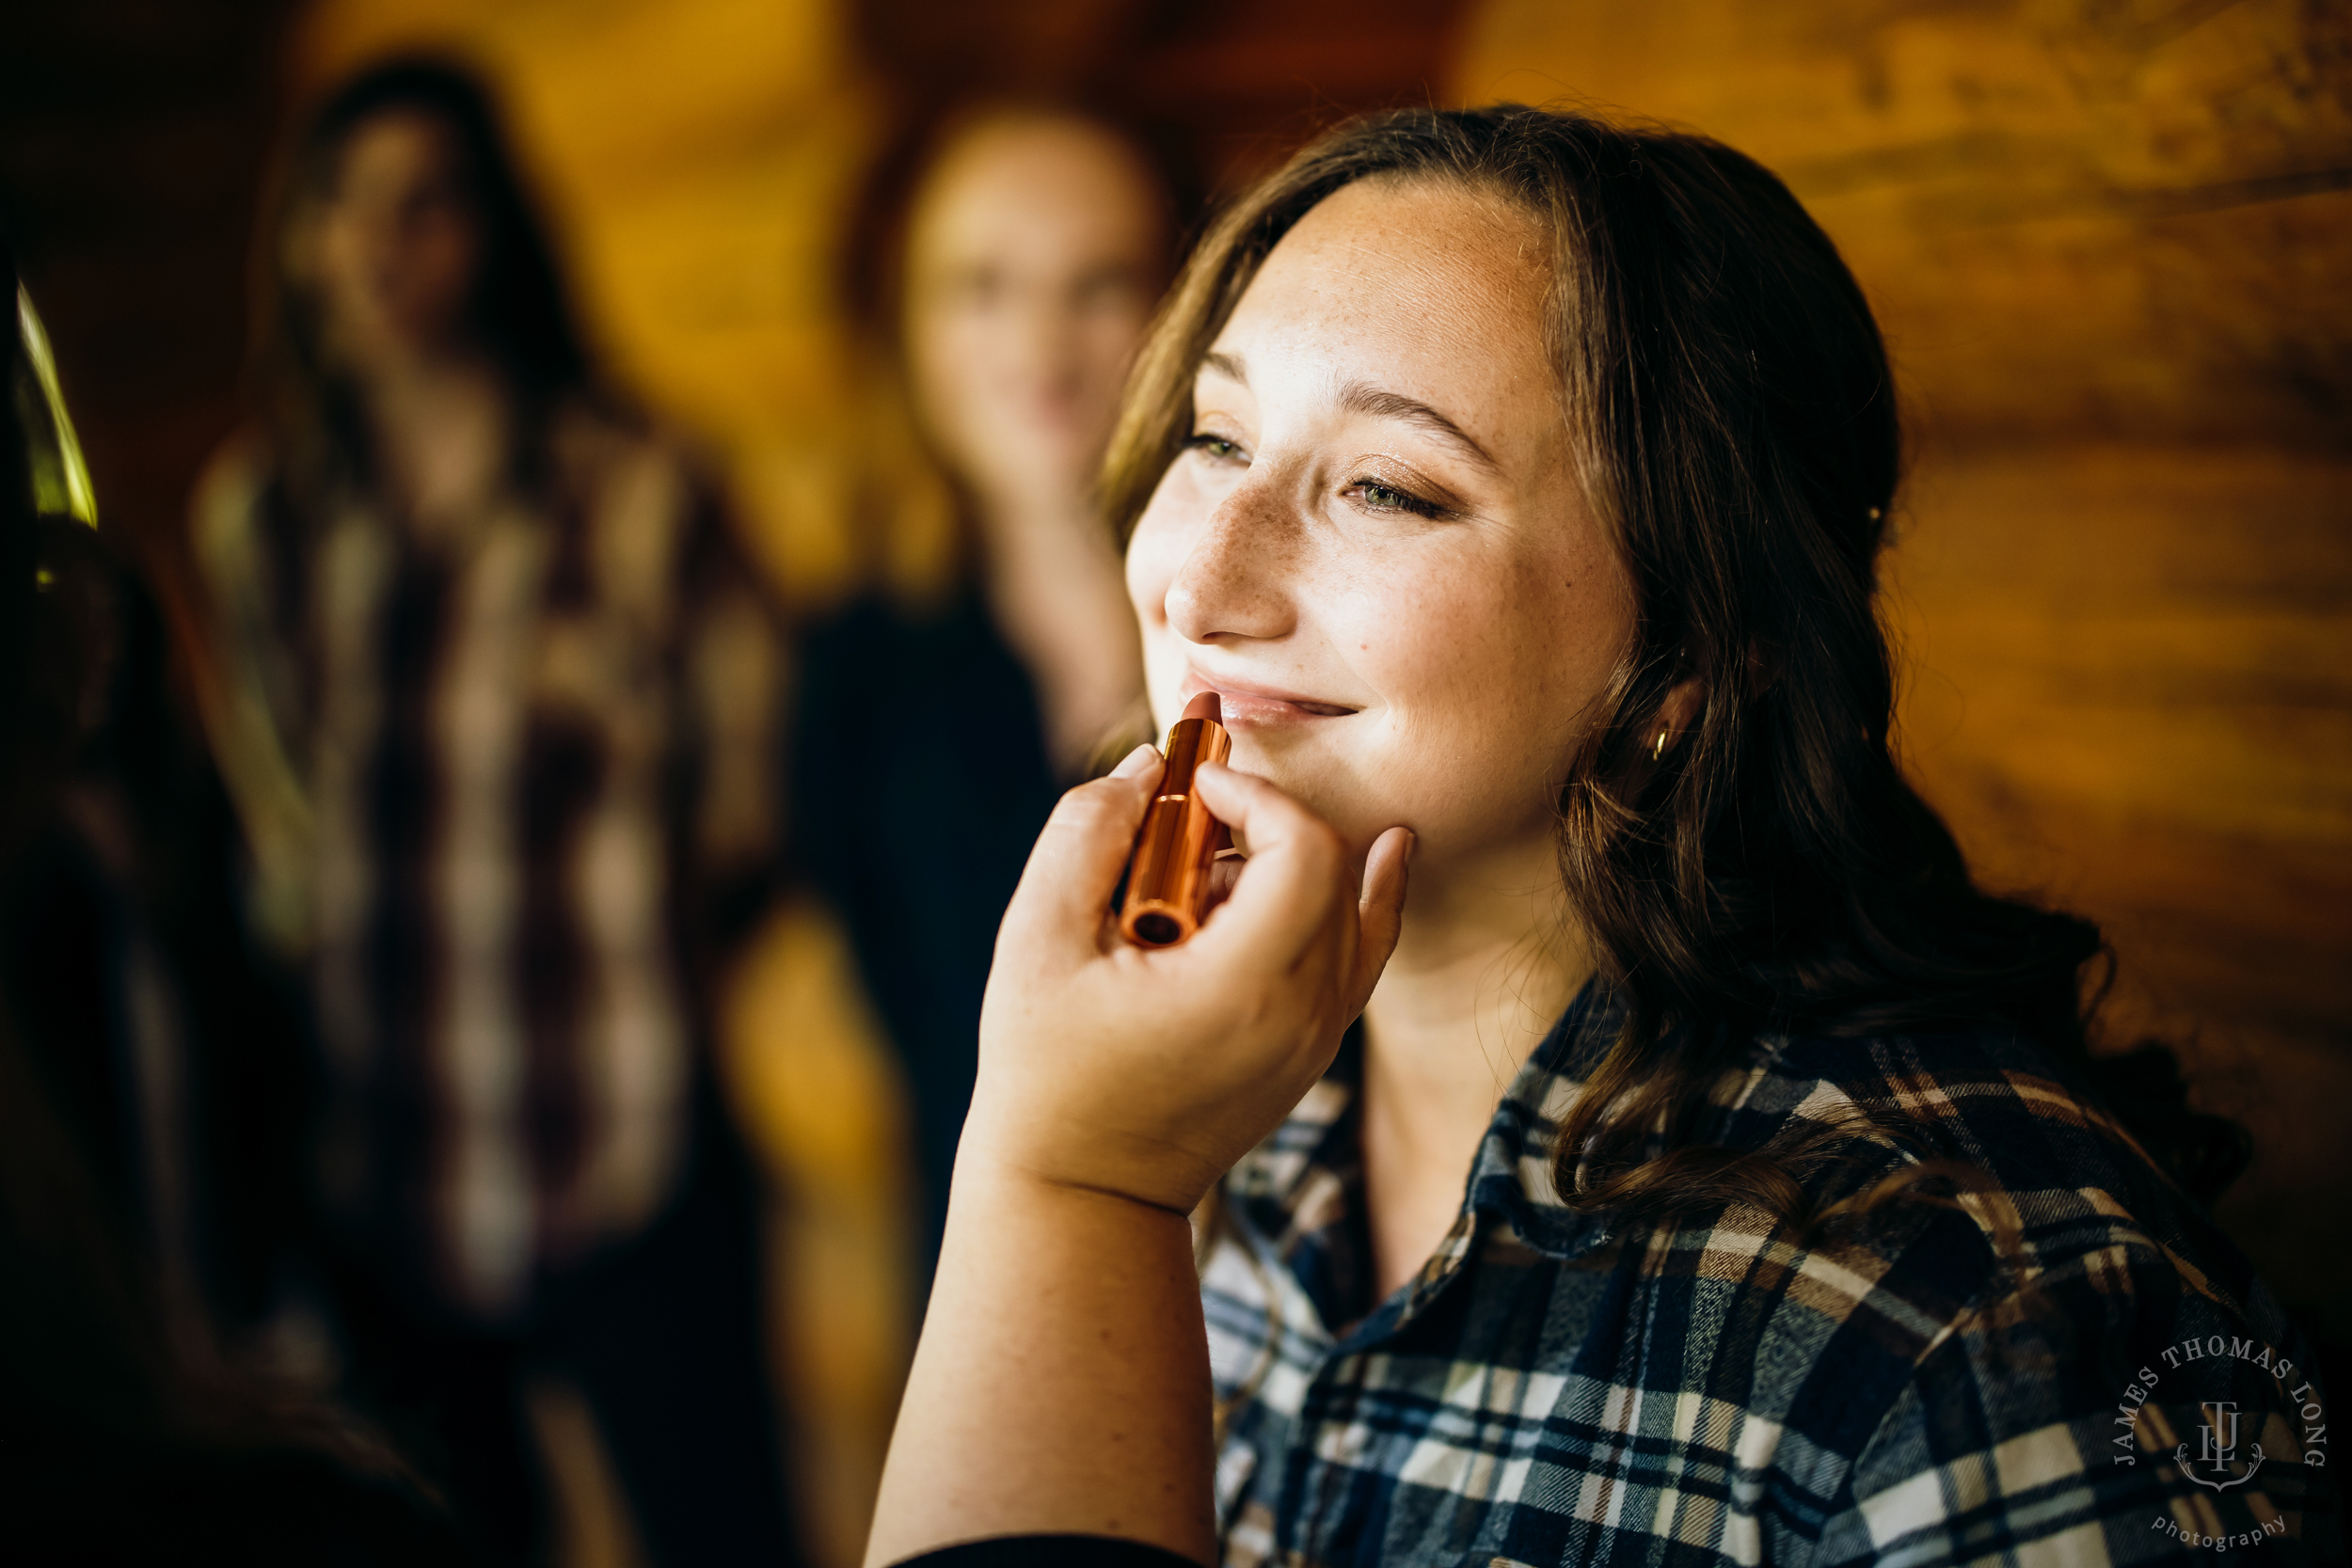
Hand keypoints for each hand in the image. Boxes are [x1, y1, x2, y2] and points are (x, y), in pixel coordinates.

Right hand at [962, 744, 1411, 1215]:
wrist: (1084, 1194)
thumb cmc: (1047, 1071)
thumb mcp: (1039, 940)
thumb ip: (1089, 833)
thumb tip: (1150, 765)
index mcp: (1245, 987)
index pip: (1303, 847)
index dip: (1254, 794)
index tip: (1191, 785)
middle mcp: (1306, 1013)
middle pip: (1333, 866)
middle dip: (1268, 816)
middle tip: (1193, 812)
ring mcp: (1320, 1038)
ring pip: (1352, 905)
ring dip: (1292, 858)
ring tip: (1205, 877)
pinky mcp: (1315, 1051)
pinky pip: (1364, 953)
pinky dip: (1370, 898)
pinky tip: (1391, 849)